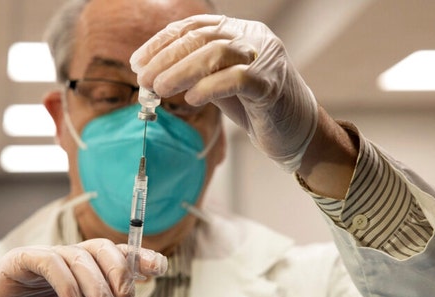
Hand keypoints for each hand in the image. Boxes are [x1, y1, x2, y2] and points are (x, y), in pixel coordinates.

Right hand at [0, 239, 167, 296]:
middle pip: (101, 248)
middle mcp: (69, 258)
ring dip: (96, 283)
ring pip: (79, 256)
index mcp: (86, 269)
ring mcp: (45, 255)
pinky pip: (50, 262)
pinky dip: (67, 283)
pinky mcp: (21, 260)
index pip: (118, 255)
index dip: (140, 257)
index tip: (160, 268)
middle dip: (120, 269)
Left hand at [131, 14, 317, 171]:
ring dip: (182, 71)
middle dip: (166, 59)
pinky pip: (237, 79)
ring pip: (217, 53)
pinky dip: (210, 87)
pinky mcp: (272, 85)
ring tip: (160, 89)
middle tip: (145, 80)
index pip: (193, 27)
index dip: (161, 43)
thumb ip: (194, 72)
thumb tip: (150, 73)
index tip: (138, 63)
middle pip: (202, 37)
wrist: (296, 132)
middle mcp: (253, 37)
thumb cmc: (255, 106)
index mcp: (239, 31)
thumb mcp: (219, 83)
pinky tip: (192, 99)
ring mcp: (265, 59)